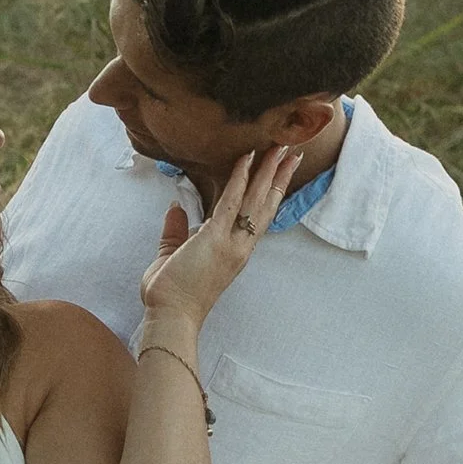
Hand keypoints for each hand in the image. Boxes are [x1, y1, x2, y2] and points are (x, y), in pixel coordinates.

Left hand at [137, 145, 298, 341]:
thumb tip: (176, 208)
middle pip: (266, 204)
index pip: (259, 215)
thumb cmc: (172, 295)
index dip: (272, 191)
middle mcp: (240, 246)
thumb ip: (176, 232)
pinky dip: (239, 178)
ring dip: (268, 170)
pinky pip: (230, 202)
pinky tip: (246, 158)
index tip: (283, 171)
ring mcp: (231, 243)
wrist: (171, 317)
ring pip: (256, 199)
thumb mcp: (172, 257)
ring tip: (279, 146)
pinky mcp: (215, 240)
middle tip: (291, 149)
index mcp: (235, 251)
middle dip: (279, 175)